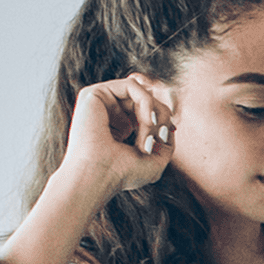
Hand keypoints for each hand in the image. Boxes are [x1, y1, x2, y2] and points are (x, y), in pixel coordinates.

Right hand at [58, 74, 174, 199]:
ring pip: (141, 92)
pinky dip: (146, 103)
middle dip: (161, 117)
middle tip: (158, 138)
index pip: (146, 110)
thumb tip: (169, 123)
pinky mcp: (94, 93)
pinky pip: (132, 86)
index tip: (164, 137)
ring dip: (154, 114)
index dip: (163, 119)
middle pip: (146, 99)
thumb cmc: (123, 174)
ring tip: (147, 137)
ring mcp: (99, 102)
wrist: (98, 177)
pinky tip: (147, 122)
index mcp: (116, 126)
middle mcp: (106, 112)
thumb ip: (166, 140)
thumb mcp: (155, 159)